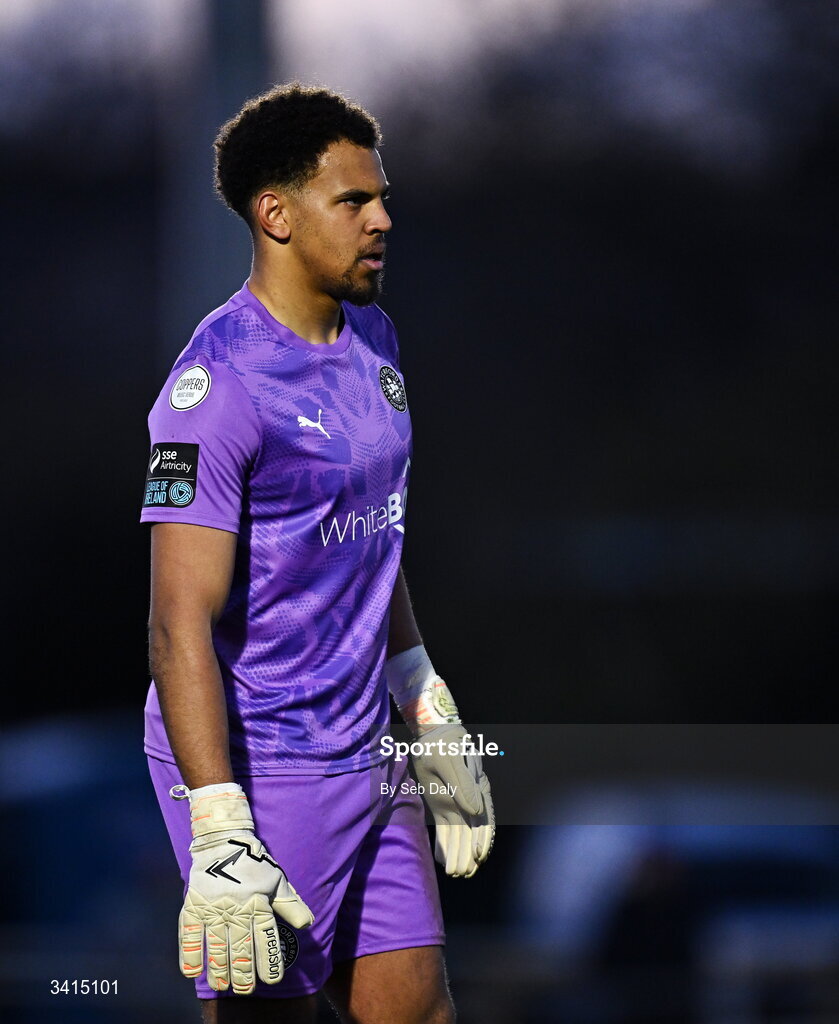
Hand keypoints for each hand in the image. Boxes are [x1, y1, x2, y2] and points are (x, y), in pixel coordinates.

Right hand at [173, 784, 312, 993]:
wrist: (224, 840)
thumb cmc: (255, 864)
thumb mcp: (277, 881)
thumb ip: (290, 905)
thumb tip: (308, 924)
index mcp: (259, 902)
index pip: (266, 937)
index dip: (269, 960)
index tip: (272, 980)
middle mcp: (236, 907)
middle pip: (240, 946)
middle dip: (243, 972)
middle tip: (244, 990)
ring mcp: (213, 907)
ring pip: (216, 945)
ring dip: (218, 968)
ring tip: (222, 986)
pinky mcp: (193, 905)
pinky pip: (189, 933)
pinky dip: (189, 954)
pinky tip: (192, 972)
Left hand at [411, 724, 494, 877]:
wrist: (430, 734)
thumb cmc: (442, 744)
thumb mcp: (450, 760)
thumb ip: (462, 784)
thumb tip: (475, 812)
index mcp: (478, 789)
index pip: (484, 820)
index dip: (482, 839)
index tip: (477, 857)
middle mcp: (470, 800)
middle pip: (472, 832)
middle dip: (469, 854)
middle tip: (462, 873)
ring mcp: (457, 804)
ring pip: (460, 834)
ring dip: (458, 853)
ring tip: (454, 873)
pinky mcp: (443, 805)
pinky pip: (446, 829)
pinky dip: (445, 845)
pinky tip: (442, 860)